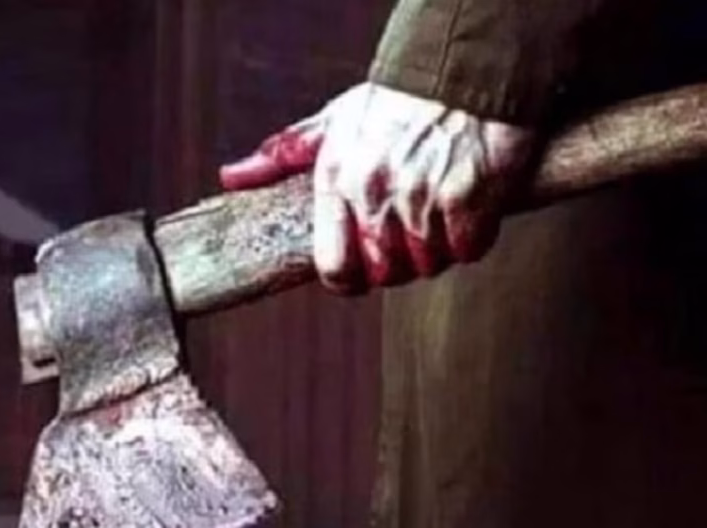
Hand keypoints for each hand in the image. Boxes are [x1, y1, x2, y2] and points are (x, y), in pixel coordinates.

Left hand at [220, 83, 532, 293]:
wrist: (461, 69)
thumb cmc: (396, 98)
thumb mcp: (333, 121)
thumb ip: (283, 154)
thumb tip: (234, 177)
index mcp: (336, 179)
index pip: (335, 268)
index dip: (350, 279)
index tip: (362, 272)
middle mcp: (374, 194)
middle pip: (386, 274)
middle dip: (399, 264)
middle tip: (408, 234)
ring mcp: (422, 200)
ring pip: (429, 265)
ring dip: (437, 249)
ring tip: (439, 213)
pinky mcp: (467, 199)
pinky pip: (469, 249)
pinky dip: (472, 237)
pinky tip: (468, 208)